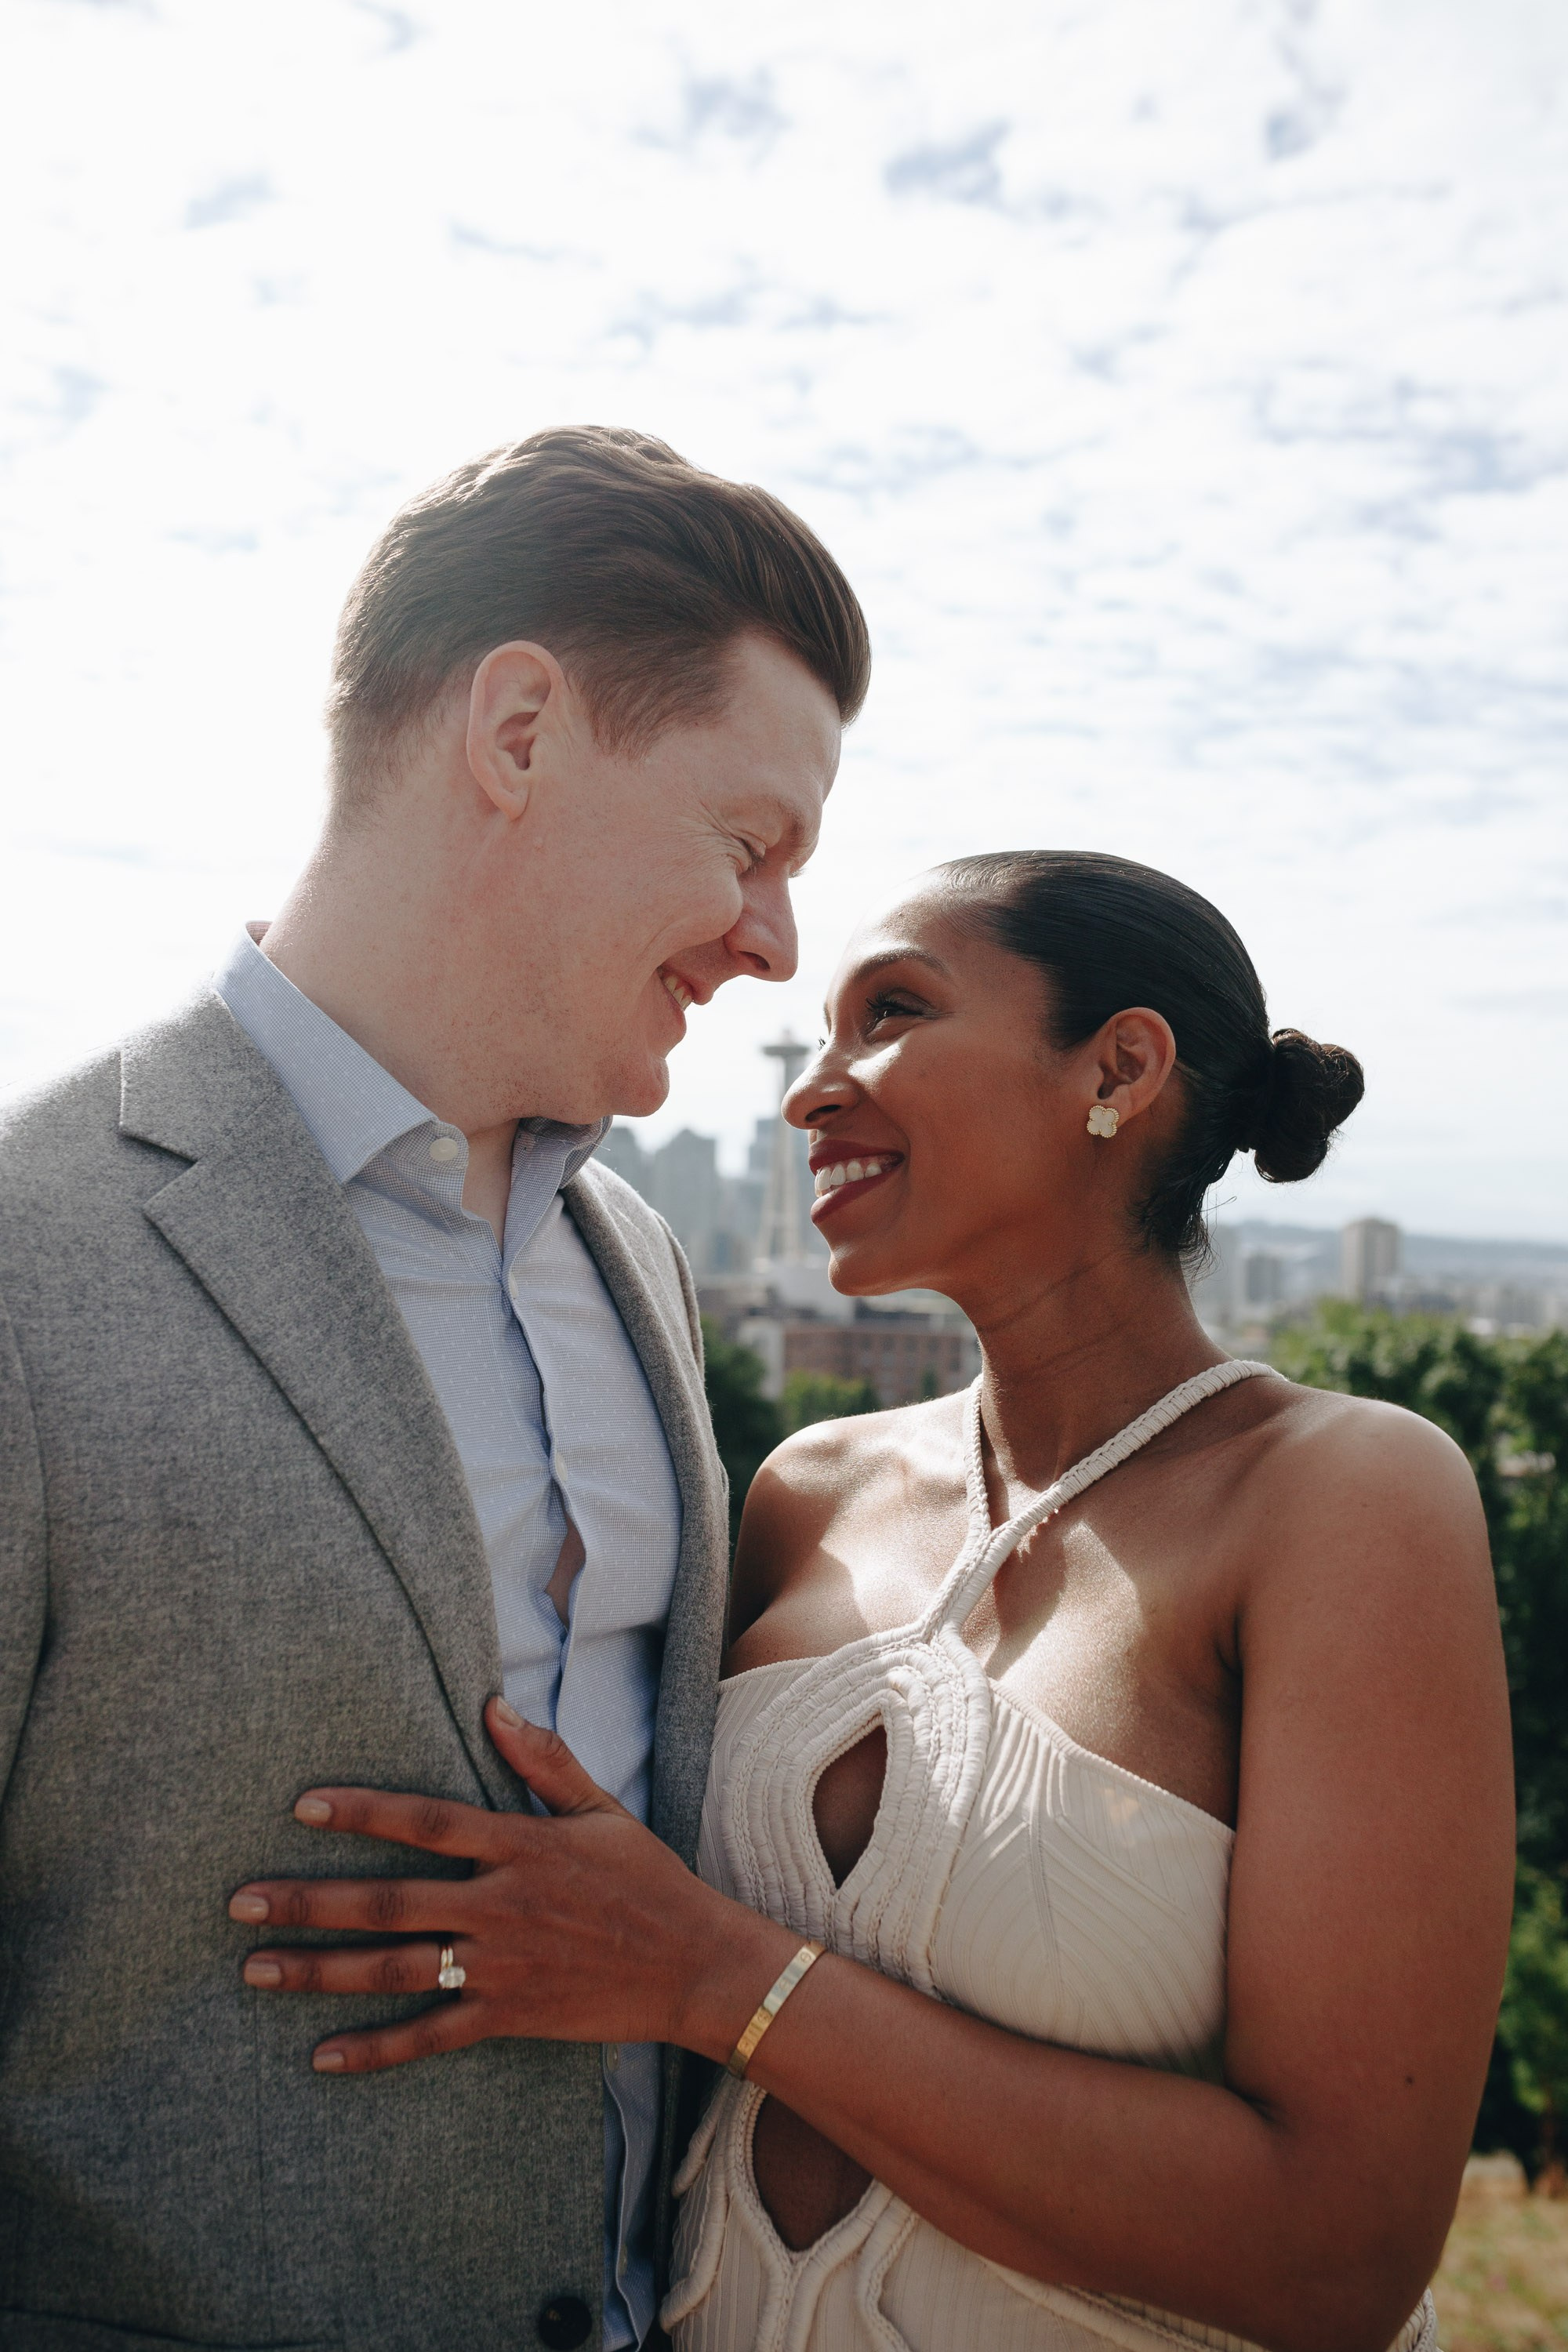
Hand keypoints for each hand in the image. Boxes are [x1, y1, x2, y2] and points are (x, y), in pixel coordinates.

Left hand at [228, 1699, 782, 2074]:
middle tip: (240, 1900)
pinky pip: (430, 2037)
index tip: (304, 1806)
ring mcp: (501, 1966)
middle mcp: (501, 1906)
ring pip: (394, 1970)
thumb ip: (543, 1761)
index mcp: (520, 1847)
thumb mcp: (602, 1811)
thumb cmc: (649, 1881)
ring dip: (320, 1970)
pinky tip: (322, 2056)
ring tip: (254, 1968)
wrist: (696, 1965)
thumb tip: (492, 1706)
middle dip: (309, 1900)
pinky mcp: (509, 2016)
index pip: (427, 1822)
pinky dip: (376, 2050)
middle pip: (389, 1902)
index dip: (365, 1812)